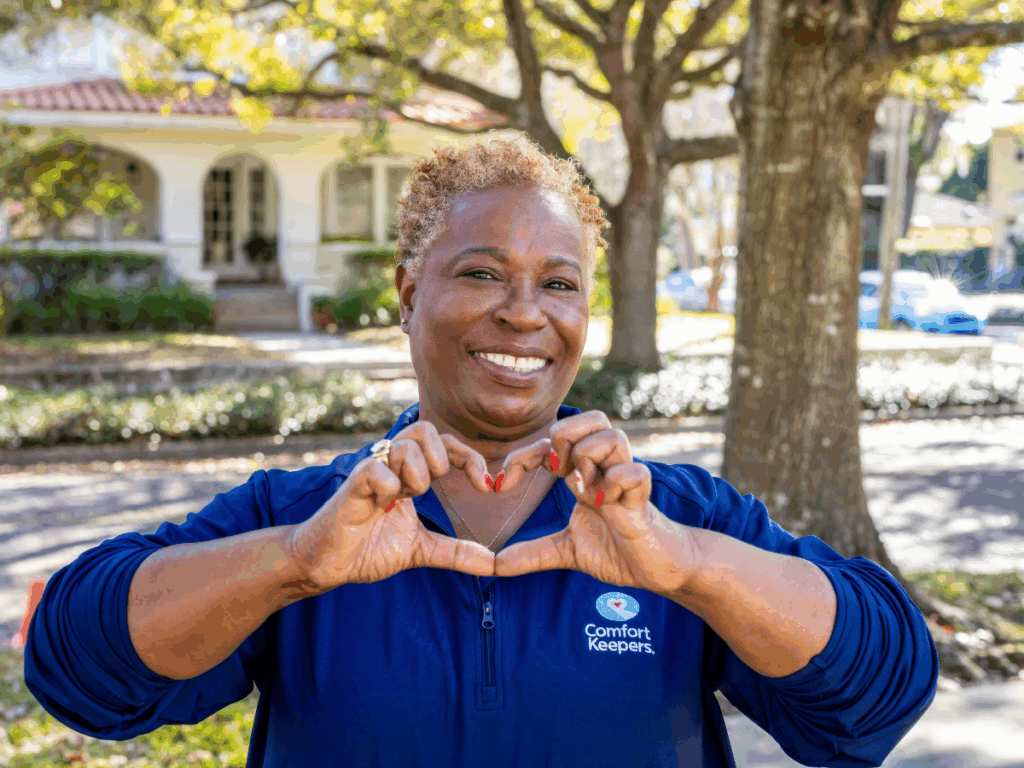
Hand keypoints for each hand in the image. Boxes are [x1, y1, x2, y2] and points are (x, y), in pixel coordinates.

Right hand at [286, 422, 494, 587]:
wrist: (327, 564)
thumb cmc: (367, 549)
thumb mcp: (422, 551)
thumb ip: (457, 553)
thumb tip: (494, 564)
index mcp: (408, 475)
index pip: (444, 444)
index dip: (469, 457)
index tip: (486, 486)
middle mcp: (390, 465)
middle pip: (425, 429)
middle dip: (440, 459)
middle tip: (432, 490)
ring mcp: (371, 472)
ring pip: (405, 445)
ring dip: (416, 477)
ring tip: (402, 500)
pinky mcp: (352, 485)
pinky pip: (378, 469)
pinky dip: (389, 488)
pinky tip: (381, 506)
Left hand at [494, 411, 700, 595]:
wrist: (659, 569)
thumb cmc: (618, 550)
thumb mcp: (566, 551)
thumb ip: (532, 554)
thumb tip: (496, 565)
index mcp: (584, 475)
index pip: (551, 442)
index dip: (522, 456)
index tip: (500, 486)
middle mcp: (605, 469)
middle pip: (591, 418)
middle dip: (563, 438)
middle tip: (556, 472)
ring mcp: (625, 480)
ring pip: (612, 434)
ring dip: (590, 458)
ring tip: (584, 490)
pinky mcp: (644, 499)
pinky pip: (635, 471)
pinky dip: (615, 483)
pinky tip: (606, 506)